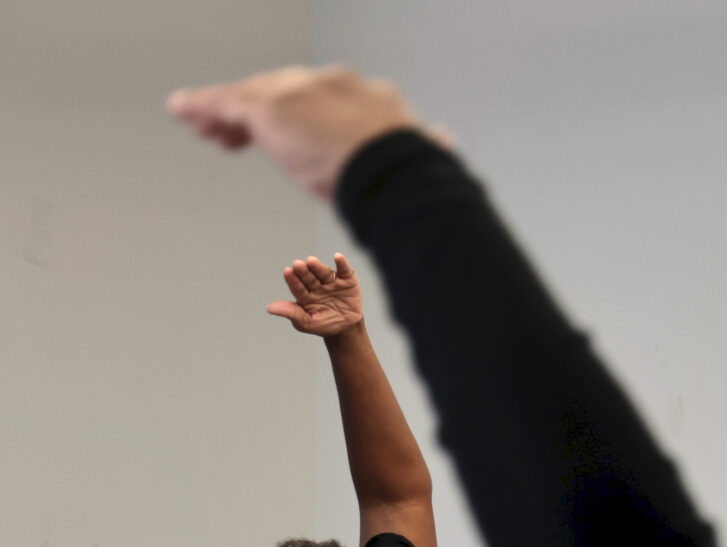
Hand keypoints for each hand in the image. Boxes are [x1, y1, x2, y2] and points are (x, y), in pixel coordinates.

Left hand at [167, 66, 419, 200]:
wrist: (393, 172)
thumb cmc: (411, 179)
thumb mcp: (419, 163)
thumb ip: (426, 151)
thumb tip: (443, 146)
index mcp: (366, 96)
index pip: (324, 97)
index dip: (307, 114)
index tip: (301, 133)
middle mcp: (329, 84)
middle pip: (282, 91)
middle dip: (261, 111)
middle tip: (238, 131)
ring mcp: (297, 93)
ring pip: (250, 96)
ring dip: (225, 112)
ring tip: (206, 128)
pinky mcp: (268, 108)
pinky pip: (223, 103)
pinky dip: (200, 107)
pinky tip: (181, 111)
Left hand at [269, 251, 363, 336]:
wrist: (347, 330)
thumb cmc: (324, 325)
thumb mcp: (306, 322)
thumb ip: (291, 313)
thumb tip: (269, 308)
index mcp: (305, 294)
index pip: (297, 286)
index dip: (293, 280)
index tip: (287, 272)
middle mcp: (317, 285)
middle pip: (309, 277)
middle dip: (304, 271)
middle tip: (298, 265)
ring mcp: (331, 282)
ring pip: (324, 273)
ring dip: (318, 267)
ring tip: (311, 261)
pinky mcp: (347, 280)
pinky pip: (344, 270)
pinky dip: (342, 263)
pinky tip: (337, 257)